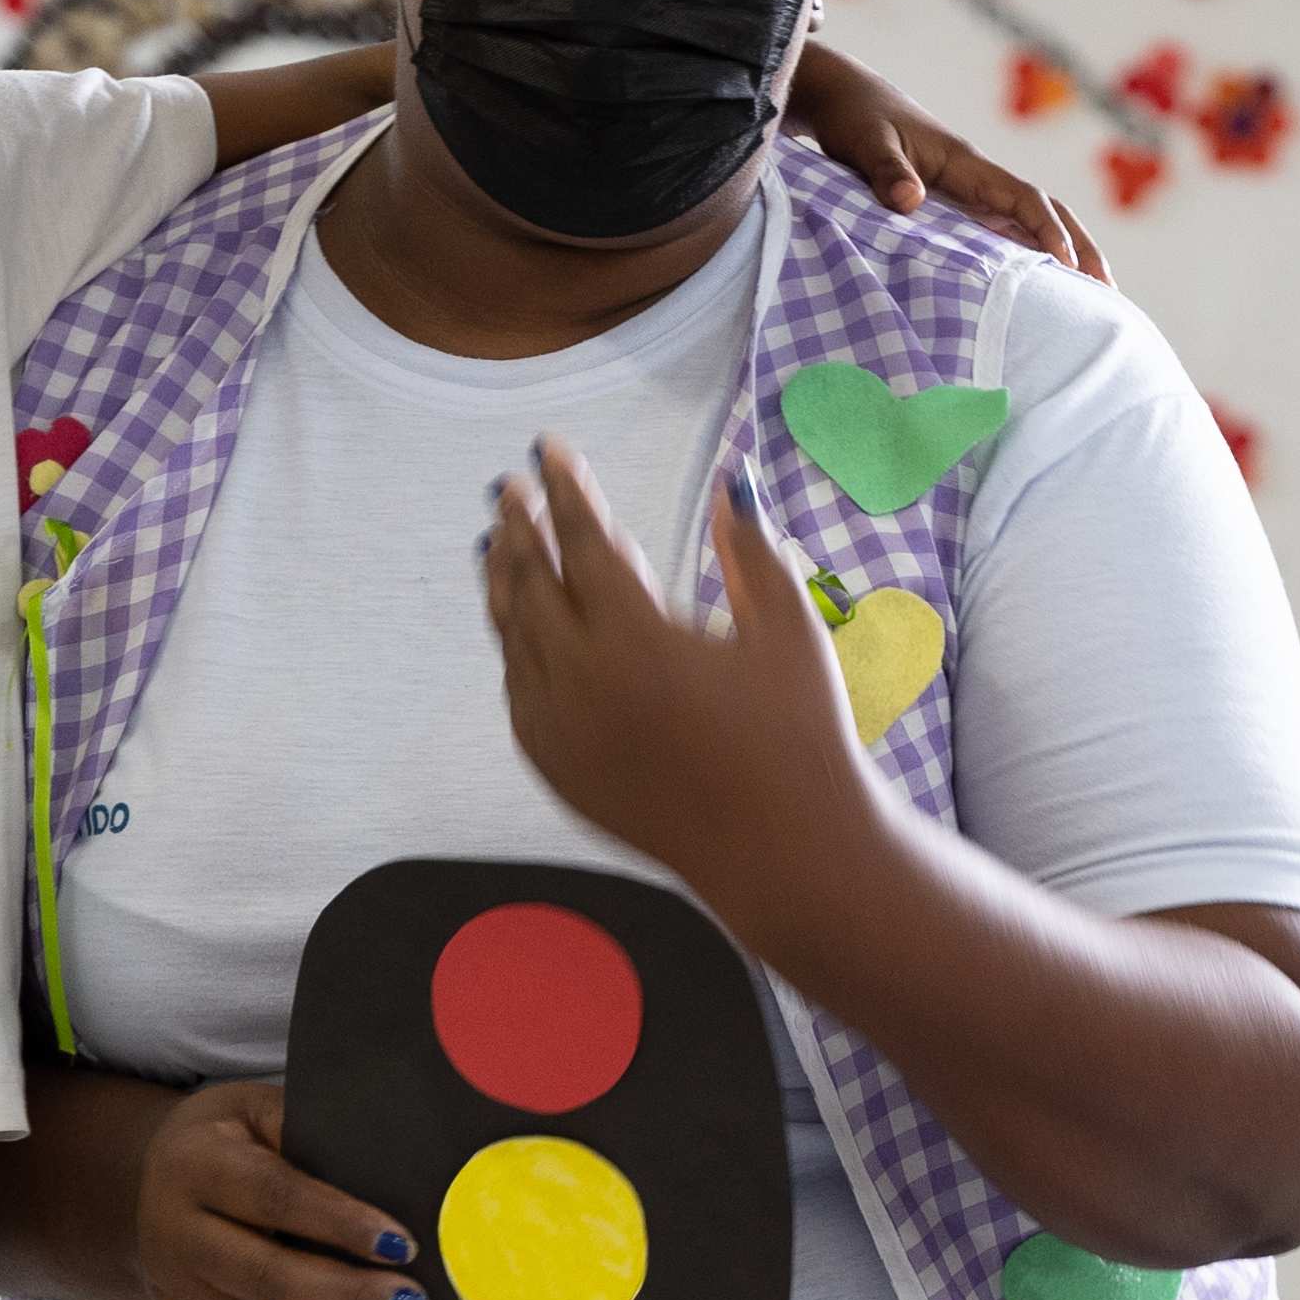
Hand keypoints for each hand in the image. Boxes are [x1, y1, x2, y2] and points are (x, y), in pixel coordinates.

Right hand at [131, 1079, 417, 1299]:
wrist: (148, 1180)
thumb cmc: (224, 1140)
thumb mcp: (255, 1110)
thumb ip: (307, 1135)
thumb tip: (387, 1173)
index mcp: (193, 1163)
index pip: (274, 1196)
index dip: (339, 1223)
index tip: (400, 1244)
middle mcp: (172, 1230)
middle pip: (263, 1275)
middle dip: (344, 1292)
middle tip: (412, 1299)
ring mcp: (174, 1285)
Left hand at [482, 441, 873, 906]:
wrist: (784, 851)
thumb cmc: (801, 734)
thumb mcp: (791, 630)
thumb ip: (751, 549)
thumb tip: (731, 479)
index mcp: (637, 640)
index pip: (582, 542)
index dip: (565, 490)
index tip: (549, 448)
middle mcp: (582, 684)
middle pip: (529, 585)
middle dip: (519, 527)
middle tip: (510, 486)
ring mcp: (561, 733)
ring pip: (513, 640)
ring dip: (504, 583)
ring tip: (497, 542)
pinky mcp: (558, 772)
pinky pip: (519, 694)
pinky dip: (515, 650)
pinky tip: (521, 628)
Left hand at [782, 35, 1107, 276]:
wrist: (850, 101)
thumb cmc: (858, 120)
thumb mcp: (865, 143)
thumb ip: (885, 171)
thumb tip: (910, 200)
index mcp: (967, 164)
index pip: (1023, 198)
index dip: (1046, 230)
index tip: (1064, 266)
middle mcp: (980, 180)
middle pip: (1047, 212)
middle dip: (1081, 248)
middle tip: (1108, 293)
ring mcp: (974, 194)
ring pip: (1033, 225)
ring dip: (1065, 256)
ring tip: (1091, 301)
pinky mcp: (961, 207)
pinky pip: (1007, 235)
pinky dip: (1031, 259)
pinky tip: (1040, 291)